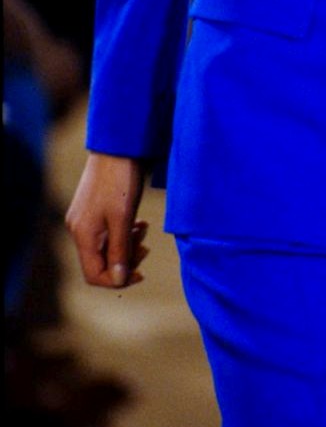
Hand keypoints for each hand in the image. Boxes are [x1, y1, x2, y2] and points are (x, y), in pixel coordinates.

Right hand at [65, 153, 148, 289]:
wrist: (117, 147)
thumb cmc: (120, 180)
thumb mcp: (123, 218)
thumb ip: (120, 250)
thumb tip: (118, 280)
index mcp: (83, 234)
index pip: (93, 275)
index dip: (116, 280)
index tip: (140, 273)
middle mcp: (79, 229)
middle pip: (100, 263)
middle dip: (124, 261)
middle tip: (145, 248)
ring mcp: (84, 219)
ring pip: (105, 248)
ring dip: (126, 247)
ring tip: (143, 232)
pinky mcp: (92, 210)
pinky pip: (107, 234)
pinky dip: (123, 234)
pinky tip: (138, 224)